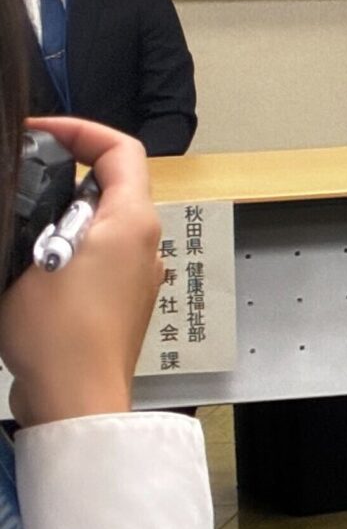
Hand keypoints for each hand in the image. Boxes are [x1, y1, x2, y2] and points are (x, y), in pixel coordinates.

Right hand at [0, 118, 163, 425]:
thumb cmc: (59, 334)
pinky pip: (94, 259)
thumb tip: (33, 202)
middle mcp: (145, 243)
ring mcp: (136, 274)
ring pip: (98, 224)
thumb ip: (36, 218)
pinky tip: (26, 269)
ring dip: (57, 220)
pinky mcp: (119, 302)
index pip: (122, 150)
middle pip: (110, 186)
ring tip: (18, 230)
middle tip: (19, 182)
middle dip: (61, 178)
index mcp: (133, 221)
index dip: (82, 130)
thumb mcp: (30, 258)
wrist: (76, 397)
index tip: (40, 130)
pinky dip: (63, 252)